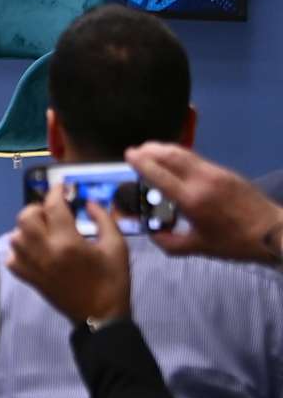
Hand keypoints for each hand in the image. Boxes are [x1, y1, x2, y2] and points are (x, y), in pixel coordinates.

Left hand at [6, 185, 130, 323]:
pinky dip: (19, 249)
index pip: (53, 206)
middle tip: (53, 213)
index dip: (57, 192)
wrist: (101, 317)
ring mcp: (32, 266)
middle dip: (39, 209)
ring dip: (28, 228)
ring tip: (46, 232)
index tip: (62, 188)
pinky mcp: (27, 278)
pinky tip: (36, 250)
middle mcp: (45, 252)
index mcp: (68, 243)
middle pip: (26, 217)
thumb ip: (103, 220)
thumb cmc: (112, 281)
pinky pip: (11, 257)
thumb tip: (87, 203)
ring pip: (15, 235)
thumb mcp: (117, 247)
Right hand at [128, 142, 282, 261]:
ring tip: (152, 150)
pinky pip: (196, 159)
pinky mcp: (225, 172)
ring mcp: (215, 173)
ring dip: (165, 149)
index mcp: (191, 199)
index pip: (159, 174)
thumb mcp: (200, 248)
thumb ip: (171, 243)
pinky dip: (180, 156)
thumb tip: (153, 235)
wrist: (272, 232)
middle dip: (150, 150)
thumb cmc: (235, 242)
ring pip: (184, 153)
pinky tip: (176, 162)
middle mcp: (201, 180)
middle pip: (170, 155)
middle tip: (137, 150)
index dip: (141, 162)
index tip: (128, 155)